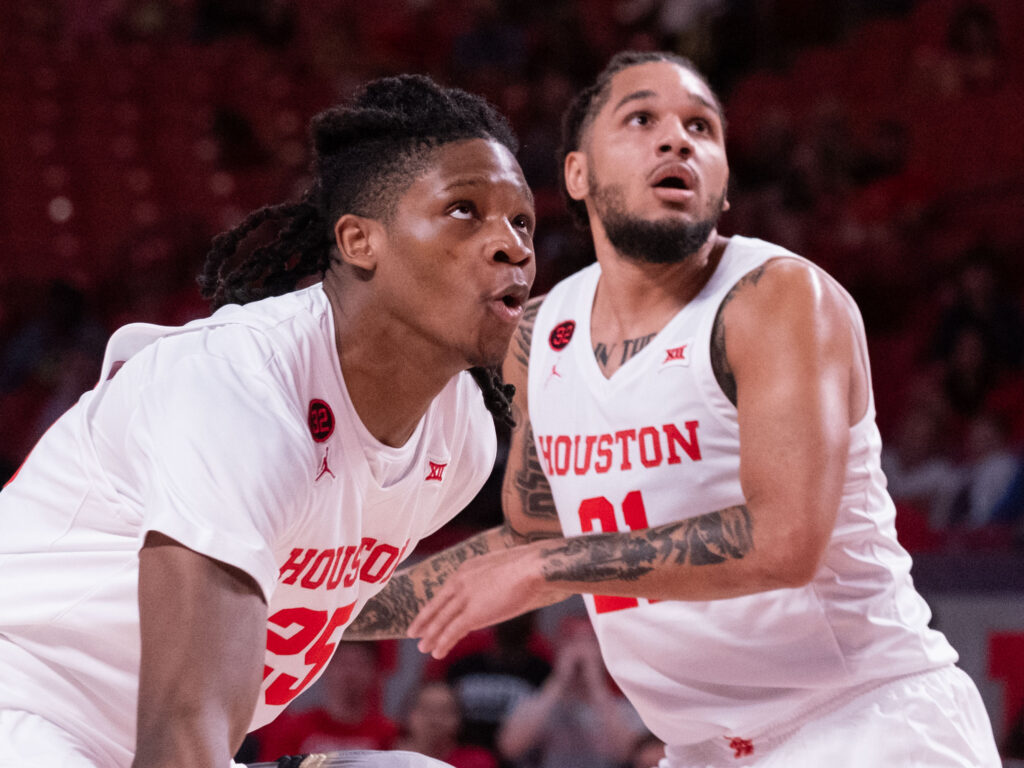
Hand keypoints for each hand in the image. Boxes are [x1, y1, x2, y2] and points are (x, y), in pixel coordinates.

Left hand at [407, 543, 567, 658]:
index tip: (425, 615)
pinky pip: (453, 631)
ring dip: (431, 636)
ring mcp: (465, 598)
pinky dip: (443, 643)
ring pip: (442, 621)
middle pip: (438, 606)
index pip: (444, 592)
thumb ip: (489, 581)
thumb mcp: (500, 569)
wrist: (532, 567)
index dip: (433, 606)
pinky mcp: (473, 613)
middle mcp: (460, 582)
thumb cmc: (526, 566)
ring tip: (423, 648)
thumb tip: (491, 592)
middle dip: (425, 622)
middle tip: (413, 633)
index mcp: (465, 570)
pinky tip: (437, 652)